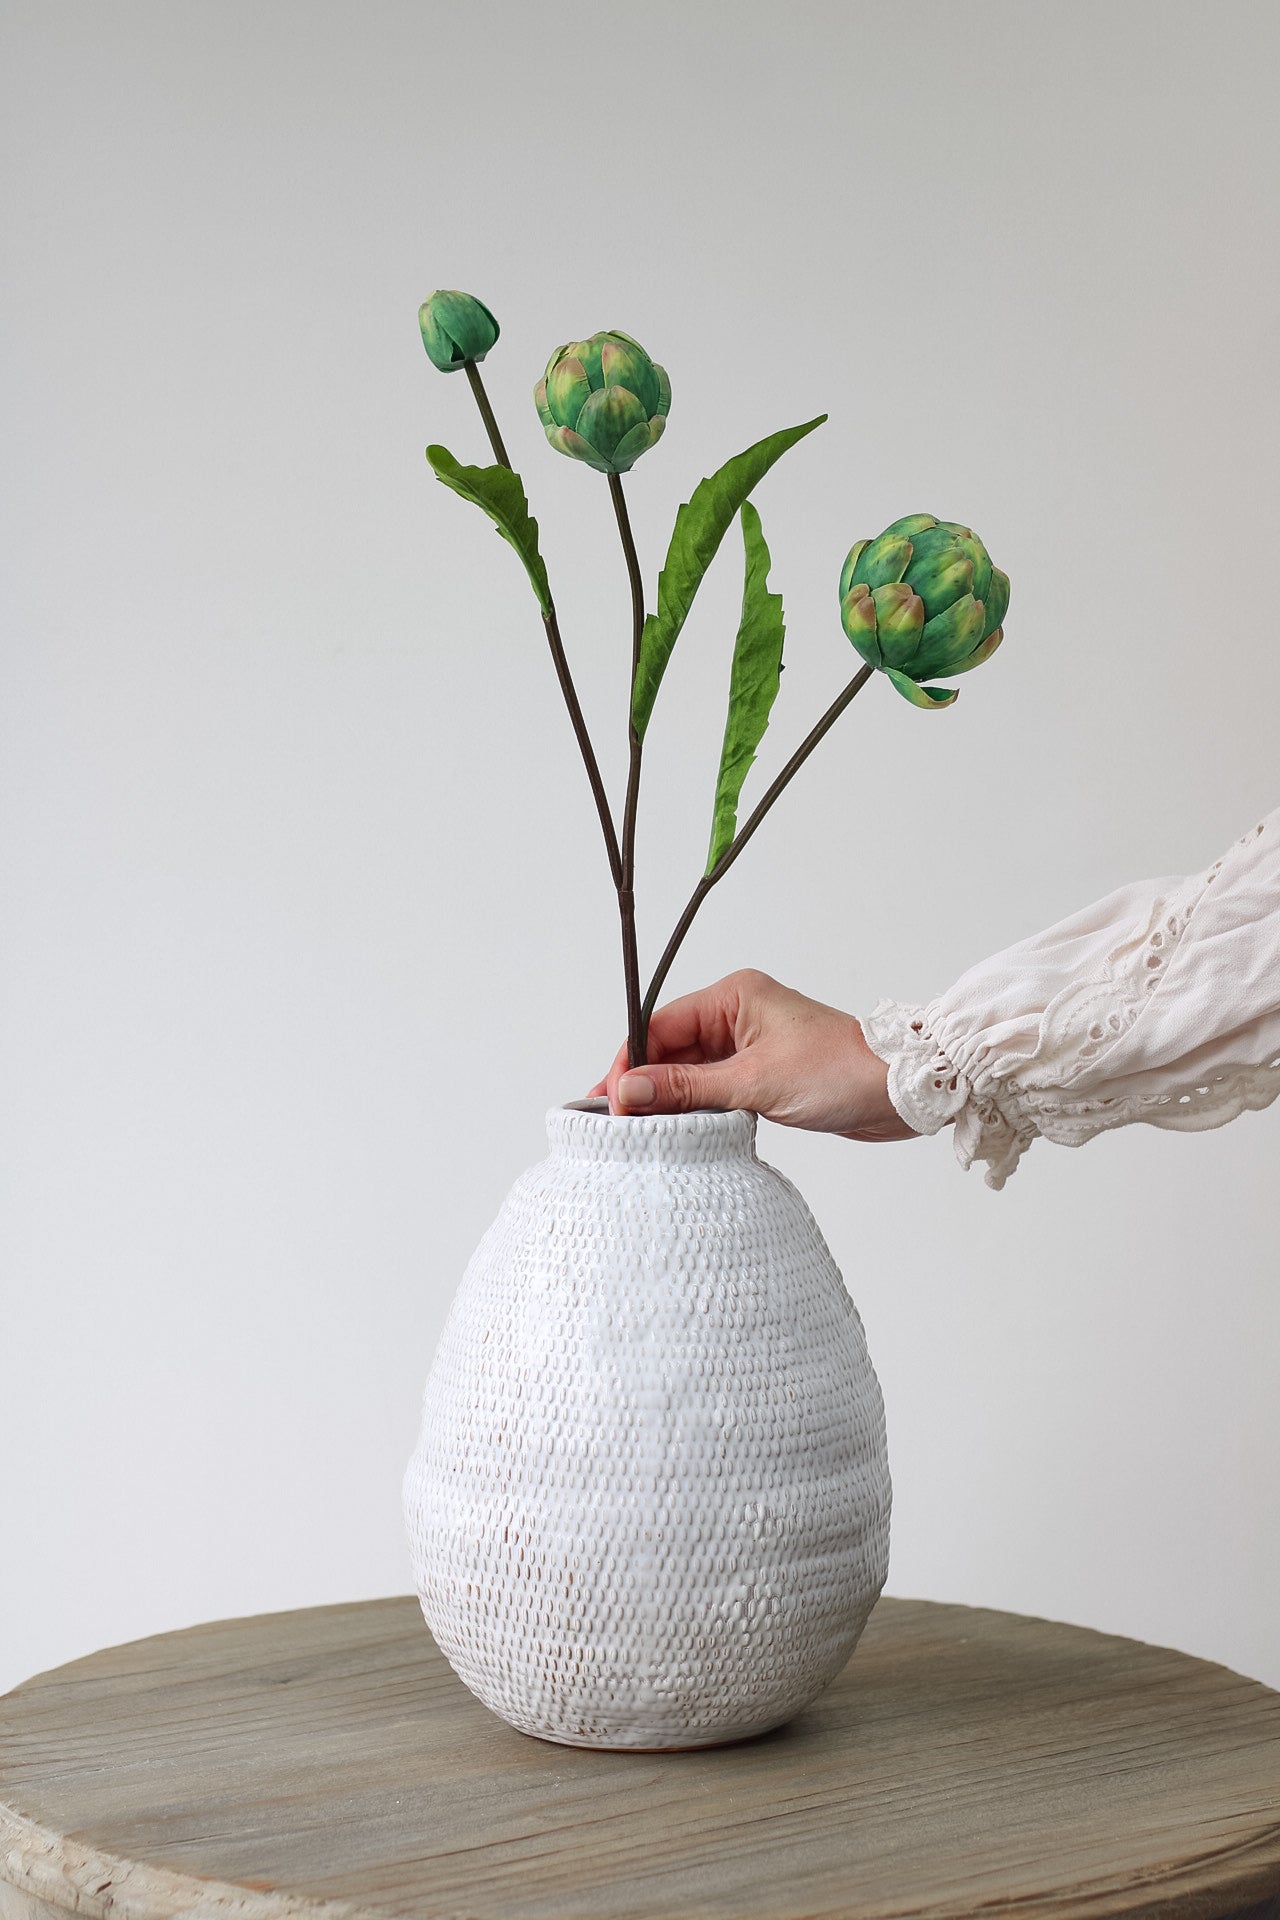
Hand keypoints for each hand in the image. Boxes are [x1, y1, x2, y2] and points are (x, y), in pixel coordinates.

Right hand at [590, 969, 917, 1141]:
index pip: (660, 1025)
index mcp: (734, 997)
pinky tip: (678, 1132)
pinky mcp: (763, 1075)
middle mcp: (738, 1015)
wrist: (901, 1093)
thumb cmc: (840, 1071)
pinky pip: (713, 1090)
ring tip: (641, 1132)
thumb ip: (687, 1088)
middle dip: (644, 1084)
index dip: (631, 1063)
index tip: (611, 1100)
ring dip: (669, 1100)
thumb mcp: (753, 1082)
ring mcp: (750, 1046)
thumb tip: (629, 1091)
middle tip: (618, 1123)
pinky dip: (695, 1110)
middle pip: (670, 1049)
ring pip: (690, 1073)